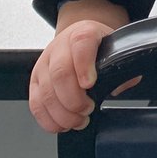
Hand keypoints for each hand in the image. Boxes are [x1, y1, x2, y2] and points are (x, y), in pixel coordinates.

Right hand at [29, 19, 115, 133]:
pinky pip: (36, 103)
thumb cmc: (98, 48)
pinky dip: (49, 119)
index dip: (84, 65)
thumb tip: (121, 85)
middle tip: (88, 109)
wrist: (79, 41)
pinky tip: (63, 124)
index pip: (81, 43)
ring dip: (63, 113)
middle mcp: (60, 46)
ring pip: (46, 91)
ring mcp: (44, 63)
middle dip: (74, 99)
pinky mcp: (35, 80)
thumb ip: (121, 68)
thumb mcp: (114, 50)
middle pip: (60, 72)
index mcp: (83, 33)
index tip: (90, 84)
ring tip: (79, 120)